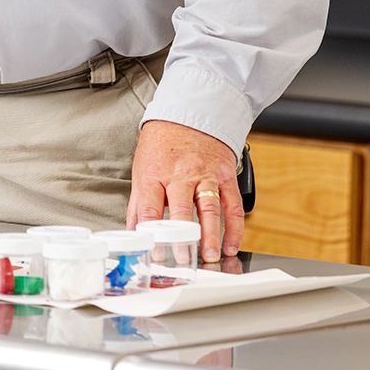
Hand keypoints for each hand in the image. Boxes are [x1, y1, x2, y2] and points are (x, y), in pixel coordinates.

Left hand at [127, 118, 243, 264]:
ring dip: (211, 235)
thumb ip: (139, 202)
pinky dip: (235, 227)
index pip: (151, 207)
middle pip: (181, 209)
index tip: (155, 253)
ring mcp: (205, 174)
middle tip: (184, 258)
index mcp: (155, 173)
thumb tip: (134, 231)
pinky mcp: (224, 174)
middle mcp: (180, 175)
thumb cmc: (163, 143)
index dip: (152, 232)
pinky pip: (232, 204)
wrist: (190, 111)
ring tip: (211, 256)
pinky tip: (231, 244)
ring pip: (209, 207)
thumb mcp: (142, 167)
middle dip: (183, 237)